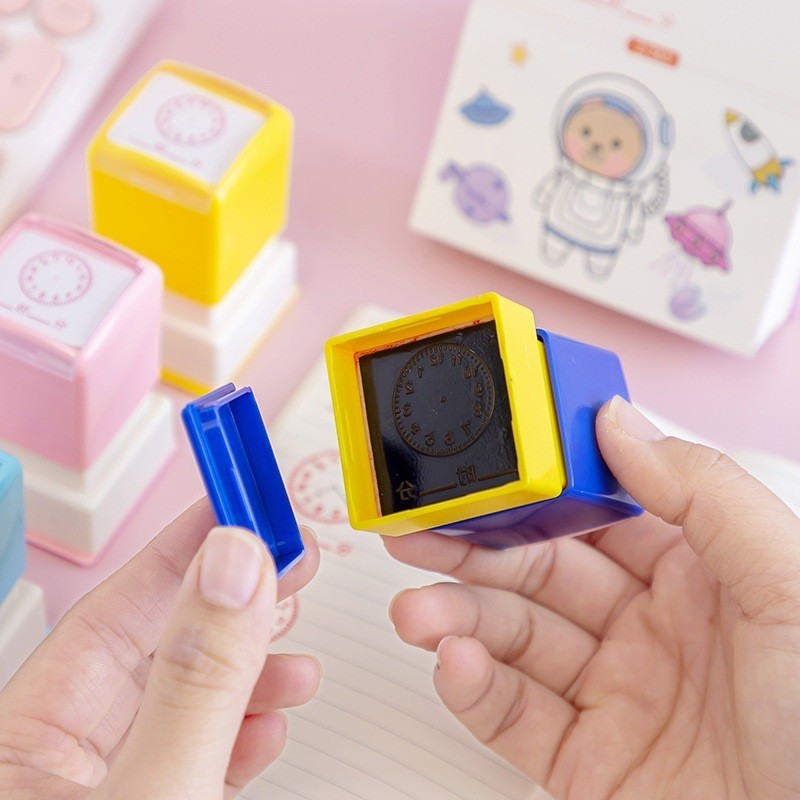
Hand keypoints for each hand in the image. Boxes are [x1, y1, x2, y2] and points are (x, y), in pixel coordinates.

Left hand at [0, 499, 319, 799]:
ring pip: (181, 704)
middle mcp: (54, 766)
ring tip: (297, 662)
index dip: (181, 548)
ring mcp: (104, 794)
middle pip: (152, 649)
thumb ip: (195, 682)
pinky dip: (241, 734)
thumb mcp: (153, 792)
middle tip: (286, 557)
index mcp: (19, 744)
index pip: (108, 613)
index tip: (239, 503)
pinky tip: (271, 724)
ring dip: (249, 673)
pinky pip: (194, 758)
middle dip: (230, 602)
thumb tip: (233, 567)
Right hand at [385, 397, 799, 799]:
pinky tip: (456, 665)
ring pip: (515, 641)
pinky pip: (515, 719)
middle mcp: (647, 628)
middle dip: (473, 551)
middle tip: (418, 531)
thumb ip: (702, 492)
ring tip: (419, 610)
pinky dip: (476, 691)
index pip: (594, 512)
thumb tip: (618, 421)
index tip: (484, 471)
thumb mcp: (788, 581)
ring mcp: (614, 694)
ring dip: (458, 620)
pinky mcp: (587, 762)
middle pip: (538, 572)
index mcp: (695, 572)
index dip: (535, 489)